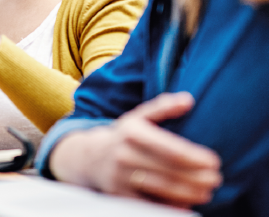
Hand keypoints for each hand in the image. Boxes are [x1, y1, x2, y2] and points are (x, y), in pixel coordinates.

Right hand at [49, 92, 220, 207]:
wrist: (89, 157)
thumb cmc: (124, 136)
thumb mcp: (138, 117)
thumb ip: (162, 107)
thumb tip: (188, 100)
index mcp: (131, 132)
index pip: (169, 148)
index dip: (195, 157)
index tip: (214, 162)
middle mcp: (123, 155)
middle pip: (168, 171)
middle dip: (196, 177)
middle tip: (216, 179)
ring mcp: (119, 176)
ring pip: (161, 189)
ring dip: (188, 193)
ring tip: (206, 192)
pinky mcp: (118, 195)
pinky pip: (149, 204)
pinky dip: (171, 206)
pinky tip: (187, 204)